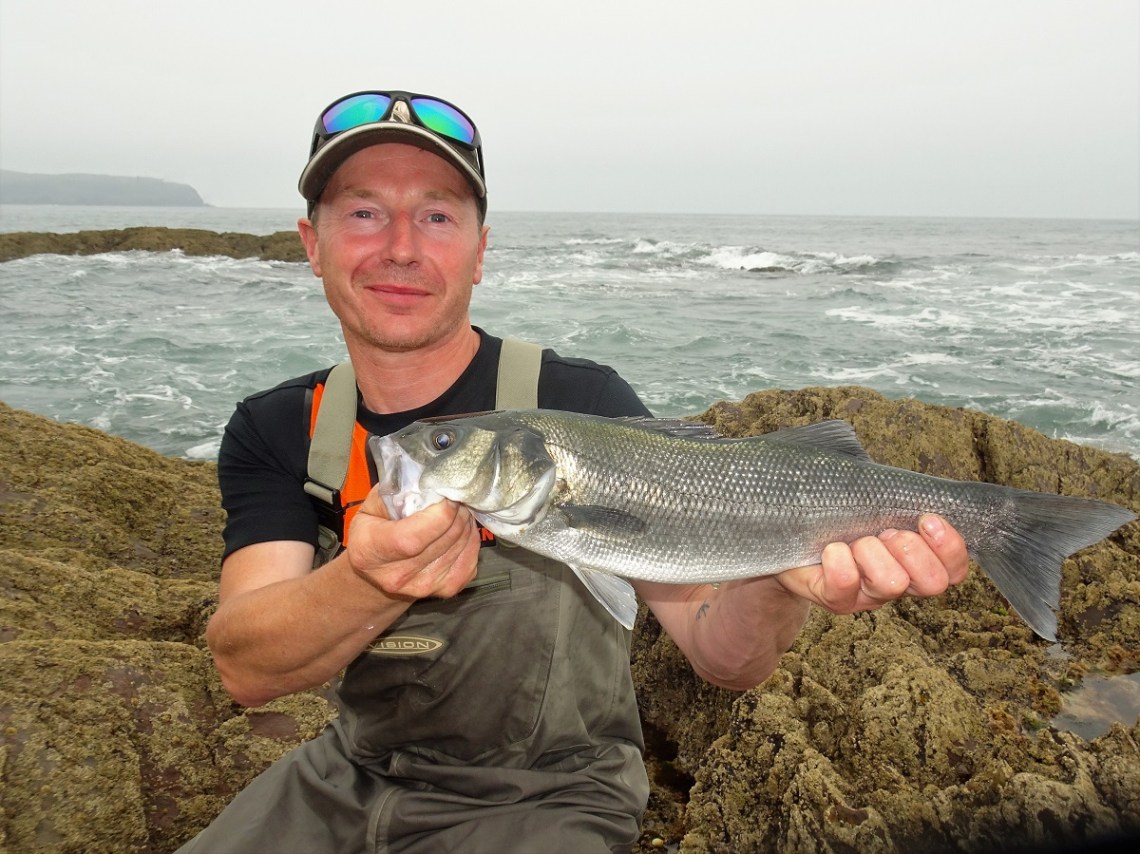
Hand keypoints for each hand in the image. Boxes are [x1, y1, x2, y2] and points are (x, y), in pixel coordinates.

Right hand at [345, 485, 480, 600]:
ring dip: (465, 523)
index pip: (412, 539)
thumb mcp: (373, 505)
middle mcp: (395, 577)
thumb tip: (430, 477)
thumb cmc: (375, 529)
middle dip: (456, 513)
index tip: (447, 496)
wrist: (377, 570)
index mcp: (370, 552)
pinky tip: (462, 528)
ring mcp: (422, 587)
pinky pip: (470, 562)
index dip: (438, 516)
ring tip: (458, 509)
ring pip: (460, 548)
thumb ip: (397, 491)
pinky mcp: (444, 591)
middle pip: (442, 541)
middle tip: (456, 496)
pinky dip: (471, 540)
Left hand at [775, 514, 968, 614]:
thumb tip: (922, 493)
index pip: (954, 571)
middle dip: (911, 549)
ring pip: (891, 583)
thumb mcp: (876, 505)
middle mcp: (896, 584)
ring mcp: (866, 597)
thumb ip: (902, 502)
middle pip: (932, 583)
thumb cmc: (841, 516)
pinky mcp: (833, 599)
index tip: (926, 518)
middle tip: (886, 532)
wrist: (791, 532)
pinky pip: (844, 586)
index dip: (949, 547)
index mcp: (915, 563)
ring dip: (872, 551)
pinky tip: (831, 549)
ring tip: (855, 541)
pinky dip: (838, 561)